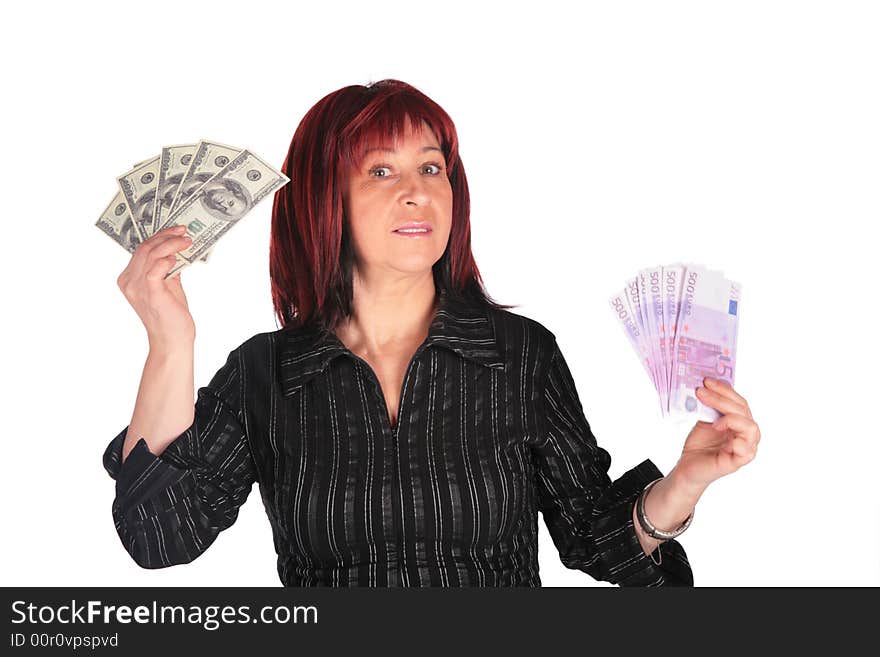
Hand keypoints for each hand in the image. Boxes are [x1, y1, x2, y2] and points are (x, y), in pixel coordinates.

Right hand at [117, 225, 195, 349]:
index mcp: (129, 279)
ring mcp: (137, 288)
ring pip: (150, 254)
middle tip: (183, 230)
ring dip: (171, 244)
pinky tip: (178, 256)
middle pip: (144, 248)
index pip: (141, 250)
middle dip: (165, 235)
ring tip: (186, 240)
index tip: (175, 230)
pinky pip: (155, 269)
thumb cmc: (171, 314)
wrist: (172, 339)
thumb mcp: (167, 285)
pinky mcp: (151, 293)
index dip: (158, 236)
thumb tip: (177, 248)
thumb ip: (167, 267)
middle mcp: (129, 282)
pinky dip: (167, 258)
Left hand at [673, 377, 760, 492]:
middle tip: (701, 392)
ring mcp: (745, 448)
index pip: (739, 401)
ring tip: (713, 420)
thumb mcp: (705, 419)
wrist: (687, 466)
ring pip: (751, 428)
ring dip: (731, 418)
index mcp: (741, 422)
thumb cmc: (699, 443)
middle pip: (743, 411)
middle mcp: (747, 434)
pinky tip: (721, 432)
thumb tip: (706, 384)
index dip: (725, 390)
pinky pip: (747, 451)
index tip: (707, 381)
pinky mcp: (737, 462)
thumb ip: (711, 406)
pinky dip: (738, 442)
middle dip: (721, 399)